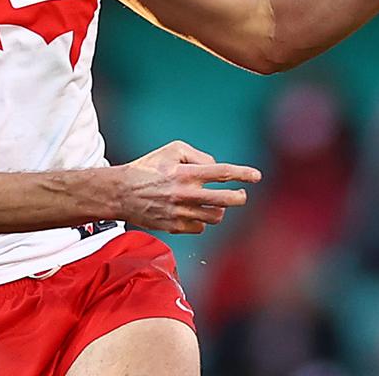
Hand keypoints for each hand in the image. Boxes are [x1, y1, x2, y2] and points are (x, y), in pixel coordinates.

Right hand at [115, 140, 260, 233]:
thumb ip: (198, 156)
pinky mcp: (174, 227)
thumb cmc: (148, 167)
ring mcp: (180, 212)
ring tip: (214, 203)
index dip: (242, 174)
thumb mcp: (172, 150)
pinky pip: (199, 227)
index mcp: (185, 173)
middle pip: (226, 200)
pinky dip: (201, 220)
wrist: (121, 192)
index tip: (257, 176)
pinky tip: (194, 212)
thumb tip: (215, 168)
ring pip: (215, 217)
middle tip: (241, 195)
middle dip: (239, 197)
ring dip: (219, 210)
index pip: (221, 173)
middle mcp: (185, 194)